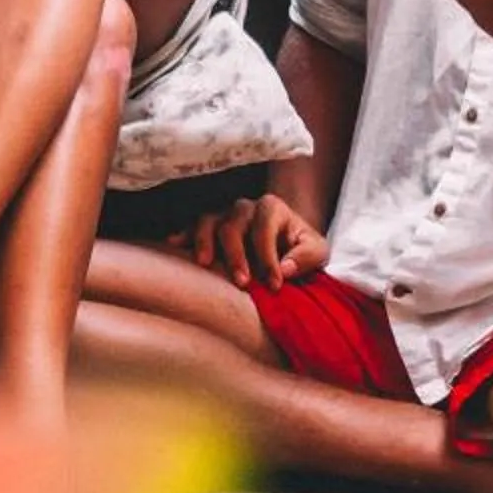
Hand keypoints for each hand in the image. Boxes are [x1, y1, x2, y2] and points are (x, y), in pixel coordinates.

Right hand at [168, 192, 326, 289]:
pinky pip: (192, 225)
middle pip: (234, 225)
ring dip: (205, 241)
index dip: (268, 258)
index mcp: (272, 208)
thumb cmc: (300, 250)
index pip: (265, 231)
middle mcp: (245, 207)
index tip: (274, 285)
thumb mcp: (317, 252)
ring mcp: (224, 214)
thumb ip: (306, 257)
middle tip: (242, 283)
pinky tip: (174, 243)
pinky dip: (183, 233)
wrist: (286, 243)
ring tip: (204, 263)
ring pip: (209, 220)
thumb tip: (284, 269)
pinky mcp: (210, 226)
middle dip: (237, 255)